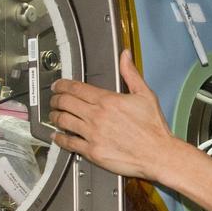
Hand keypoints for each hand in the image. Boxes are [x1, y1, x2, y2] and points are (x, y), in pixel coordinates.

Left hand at [49, 50, 179, 181]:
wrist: (158, 154)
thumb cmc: (153, 128)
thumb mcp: (145, 95)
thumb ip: (131, 74)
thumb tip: (125, 56)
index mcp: (108, 100)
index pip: (76, 88)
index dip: (62, 85)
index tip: (58, 85)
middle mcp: (97, 116)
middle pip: (65, 102)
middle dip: (55, 99)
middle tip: (53, 99)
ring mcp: (92, 134)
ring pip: (63, 121)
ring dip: (54, 116)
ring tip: (53, 115)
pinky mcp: (92, 151)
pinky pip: (68, 143)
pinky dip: (59, 138)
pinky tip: (57, 136)